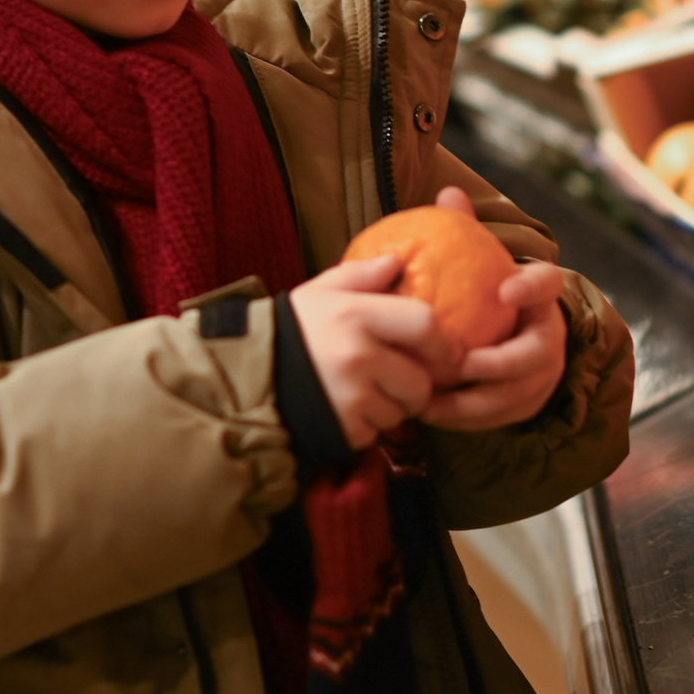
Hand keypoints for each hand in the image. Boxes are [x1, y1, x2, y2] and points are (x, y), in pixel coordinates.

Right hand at [288, 255, 464, 450]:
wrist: (244, 379)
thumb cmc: (289, 331)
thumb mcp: (319, 292)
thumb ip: (360, 274)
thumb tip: (397, 261)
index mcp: (356, 315)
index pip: (424, 325)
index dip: (444, 342)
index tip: (449, 351)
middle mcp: (358, 356)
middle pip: (421, 381)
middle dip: (416, 386)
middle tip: (400, 380)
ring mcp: (351, 397)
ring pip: (401, 412)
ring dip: (391, 408)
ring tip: (363, 393)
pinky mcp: (344, 429)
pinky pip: (376, 432)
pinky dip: (367, 426)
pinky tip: (345, 410)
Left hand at [421, 261, 567, 432]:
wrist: (507, 327)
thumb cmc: (482, 294)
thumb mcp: (476, 269)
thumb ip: (455, 249)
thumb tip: (418, 234)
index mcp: (541, 293)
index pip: (546, 283)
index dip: (530, 288)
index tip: (505, 291)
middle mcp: (551, 333)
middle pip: (534, 354)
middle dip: (492, 365)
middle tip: (450, 369)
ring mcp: (545, 372)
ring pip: (517, 394)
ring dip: (472, 403)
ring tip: (429, 403)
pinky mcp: (530, 402)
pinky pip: (503, 417)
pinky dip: (468, 420)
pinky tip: (433, 414)